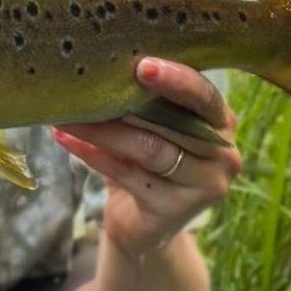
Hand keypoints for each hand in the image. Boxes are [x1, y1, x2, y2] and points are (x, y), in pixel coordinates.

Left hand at [52, 57, 240, 255]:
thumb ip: (148, 101)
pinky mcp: (174, 210)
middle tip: (88, 86)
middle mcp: (223, 154)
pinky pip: (127, 174)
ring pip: (148, 149)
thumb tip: (105, 65)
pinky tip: (67, 139)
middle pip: (173, 123)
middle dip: (127, 102)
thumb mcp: (154, 127)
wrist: (141, 226)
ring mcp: (204, 186)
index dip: (177, 79)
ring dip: (102, 129)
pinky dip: (92, 154)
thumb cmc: (147, 161)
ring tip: (68, 115)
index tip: (143, 66)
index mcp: (222, 121)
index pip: (204, 96)